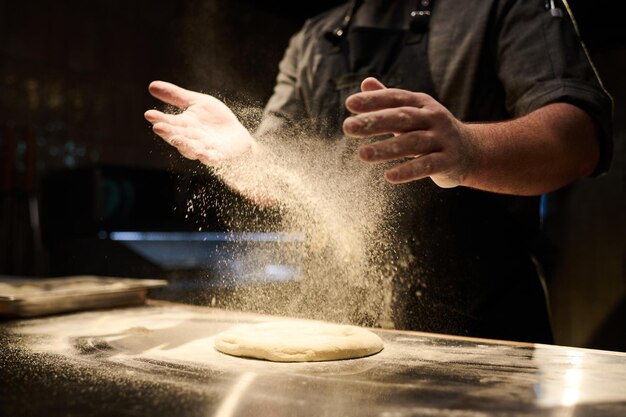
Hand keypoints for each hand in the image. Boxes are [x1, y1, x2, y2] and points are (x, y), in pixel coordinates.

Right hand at [144, 81, 255, 165]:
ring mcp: (203, 148)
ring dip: (183, 144)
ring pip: (190, 148)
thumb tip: (151, 85)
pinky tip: (202, 153)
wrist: (237, 136)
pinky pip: (211, 158)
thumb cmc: (215, 120)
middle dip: (168, 132)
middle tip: (158, 126)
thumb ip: (176, 96)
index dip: (159, 119)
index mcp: (183, 125)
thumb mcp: (197, 103)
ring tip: (176, 138)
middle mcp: (190, 139)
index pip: (168, 122)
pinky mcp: (218, 156)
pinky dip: (206, 156)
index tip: (149, 114)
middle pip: (177, 136)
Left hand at [342, 77, 474, 187]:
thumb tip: (365, 82)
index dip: (374, 99)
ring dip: (386, 148)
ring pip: (413, 142)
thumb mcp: (413, 113)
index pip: (396, 98)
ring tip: (362, 154)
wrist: (471, 151)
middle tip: (348, 127)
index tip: (350, 104)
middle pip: (402, 118)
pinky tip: (389, 176)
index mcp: (421, 103)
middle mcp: (433, 117)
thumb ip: (390, 100)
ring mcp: (442, 139)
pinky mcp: (448, 161)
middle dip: (374, 122)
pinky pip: (427, 165)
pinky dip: (408, 171)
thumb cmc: (431, 130)